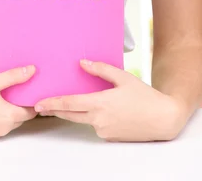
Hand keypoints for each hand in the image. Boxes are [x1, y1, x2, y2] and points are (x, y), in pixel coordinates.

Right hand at [0, 65, 36, 139]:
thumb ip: (13, 77)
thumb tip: (32, 70)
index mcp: (8, 117)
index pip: (31, 111)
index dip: (33, 99)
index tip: (33, 87)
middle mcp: (2, 129)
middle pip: (21, 117)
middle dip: (22, 103)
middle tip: (20, 86)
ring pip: (9, 121)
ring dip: (10, 109)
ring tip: (6, 92)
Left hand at [34, 60, 185, 141]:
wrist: (163, 118)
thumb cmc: (144, 96)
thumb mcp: (123, 77)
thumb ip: (101, 70)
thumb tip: (82, 63)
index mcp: (101, 103)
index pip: (70, 104)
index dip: (52, 103)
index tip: (38, 103)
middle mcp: (99, 120)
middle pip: (71, 115)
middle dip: (54, 110)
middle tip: (40, 106)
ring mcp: (104, 131)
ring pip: (85, 119)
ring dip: (80, 111)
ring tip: (84, 99)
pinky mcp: (109, 137)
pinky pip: (96, 125)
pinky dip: (95, 117)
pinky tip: (108, 109)